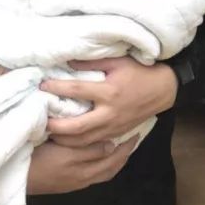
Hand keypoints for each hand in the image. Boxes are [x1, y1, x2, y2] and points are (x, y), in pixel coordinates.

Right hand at [27, 135, 138, 194]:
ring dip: (115, 160)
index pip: (113, 159)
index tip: (135, 131)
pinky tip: (101, 156)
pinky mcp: (66, 183)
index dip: (125, 145)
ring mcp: (75, 183)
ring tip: (122, 147)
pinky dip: (103, 165)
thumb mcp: (66, 152)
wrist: (16, 181)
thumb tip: (111, 146)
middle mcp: (85, 180)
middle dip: (124, 153)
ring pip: (103, 172)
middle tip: (134, 138)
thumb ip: (89, 150)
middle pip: (112, 168)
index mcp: (86, 172)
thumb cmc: (40, 161)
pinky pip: (94, 174)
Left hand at [42, 58, 176, 146]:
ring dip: (64, 139)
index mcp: (109, 92)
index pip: (77, 90)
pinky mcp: (117, 133)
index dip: (57, 87)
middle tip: (40, 120)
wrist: (163, 89)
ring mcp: (113, 126)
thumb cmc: (140, 72)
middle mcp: (110, 113)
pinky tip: (67, 140)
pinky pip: (93, 143)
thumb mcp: (118, 61)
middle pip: (77, 126)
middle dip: (56, 126)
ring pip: (83, 141)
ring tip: (49, 132)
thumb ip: (93, 61)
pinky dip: (78, 144)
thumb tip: (68, 61)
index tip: (42, 85)